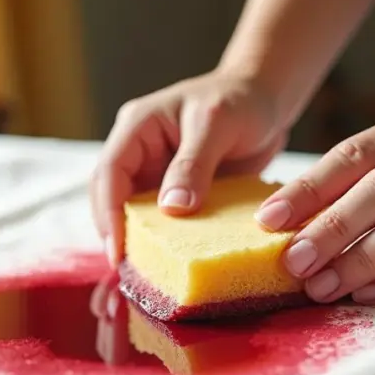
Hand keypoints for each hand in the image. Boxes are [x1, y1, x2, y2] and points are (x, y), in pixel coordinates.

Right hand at [90, 71, 285, 266]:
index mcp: (137, 126)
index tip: (118, 250)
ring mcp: (154, 172)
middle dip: (114, 231)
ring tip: (145, 274)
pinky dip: (161, 240)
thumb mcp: (217, 124)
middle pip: (109, 196)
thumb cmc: (241, 101)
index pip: (109, 172)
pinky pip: (160, 219)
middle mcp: (138, 151)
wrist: (265, 101)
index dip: (108, 213)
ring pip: (131, 211)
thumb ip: (193, 164)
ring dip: (135, 239)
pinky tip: (170, 263)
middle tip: (127, 270)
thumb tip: (171, 209)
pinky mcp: (173, 190)